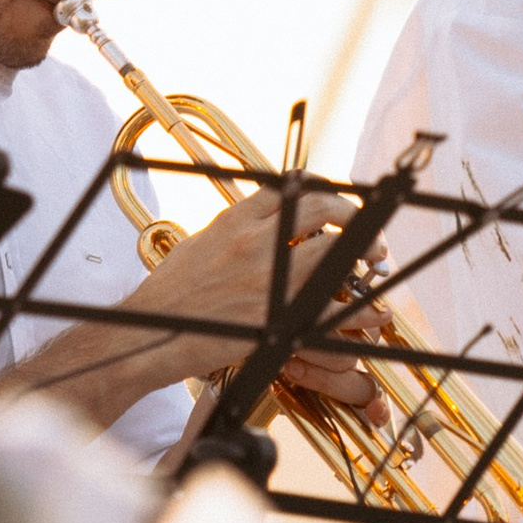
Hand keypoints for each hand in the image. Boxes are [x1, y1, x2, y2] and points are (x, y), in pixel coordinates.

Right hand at [119, 192, 382, 408]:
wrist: (149, 334)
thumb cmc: (170, 297)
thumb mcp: (198, 246)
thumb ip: (233, 230)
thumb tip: (259, 219)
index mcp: (234, 222)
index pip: (290, 188)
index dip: (323, 190)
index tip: (338, 201)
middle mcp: (254, 242)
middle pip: (320, 208)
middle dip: (352, 215)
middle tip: (367, 232)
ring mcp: (267, 279)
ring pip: (333, 251)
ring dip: (362, 253)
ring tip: (374, 261)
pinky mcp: (275, 317)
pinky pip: (329, 308)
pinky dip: (356, 308)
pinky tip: (369, 309)